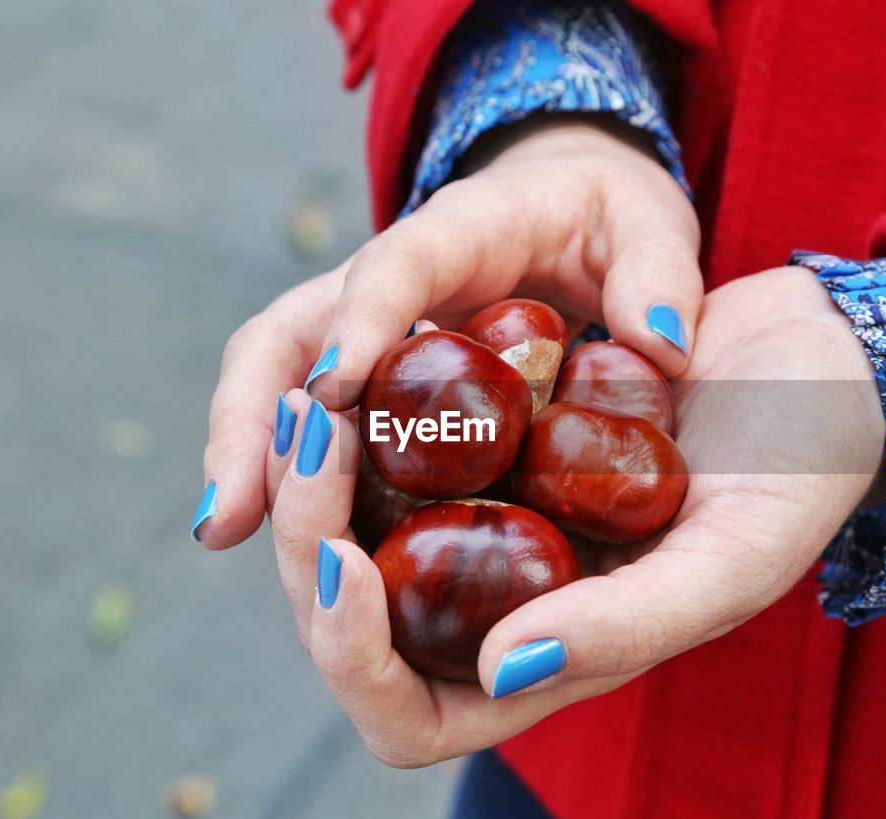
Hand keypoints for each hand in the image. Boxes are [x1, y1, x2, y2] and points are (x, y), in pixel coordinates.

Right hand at [194, 116, 700, 548]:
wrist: (574, 207)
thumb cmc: (610, 213)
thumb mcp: (649, 222)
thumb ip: (659, 271)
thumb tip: (663, 345)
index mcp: (460, 229)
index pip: (394, 268)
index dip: (361, 323)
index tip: (336, 391)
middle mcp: (391, 279)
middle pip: (287, 331)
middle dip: (251, 415)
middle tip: (232, 508)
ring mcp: (372, 329)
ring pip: (277, 376)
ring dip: (247, 452)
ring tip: (223, 531)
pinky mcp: (377, 376)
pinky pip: (314, 420)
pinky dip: (288, 473)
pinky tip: (290, 543)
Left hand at [268, 266, 885, 766]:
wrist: (816, 361)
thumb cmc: (798, 471)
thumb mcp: (733, 555)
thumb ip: (628, 627)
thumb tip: (498, 665)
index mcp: (554, 654)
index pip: (411, 713)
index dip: (355, 659)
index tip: (343, 562)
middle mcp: (506, 600)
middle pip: (355, 618)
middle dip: (307, 540)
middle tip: (309, 435)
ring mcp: (493, 523)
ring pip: (354, 531)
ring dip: (313, 478)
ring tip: (314, 399)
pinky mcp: (491, 448)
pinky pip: (392, 455)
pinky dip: (361, 421)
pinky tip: (352, 365)